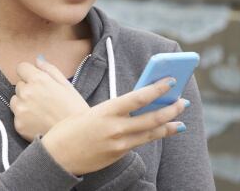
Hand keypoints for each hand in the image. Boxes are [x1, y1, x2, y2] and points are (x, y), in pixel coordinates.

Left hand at [9, 57, 88, 140]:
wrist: (77, 138)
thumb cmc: (75, 110)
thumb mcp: (67, 85)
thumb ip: (50, 70)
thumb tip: (37, 60)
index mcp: (38, 80)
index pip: (21, 67)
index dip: (29, 73)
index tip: (35, 80)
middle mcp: (26, 93)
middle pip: (19, 85)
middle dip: (29, 89)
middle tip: (44, 100)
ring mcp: (20, 109)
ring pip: (15, 100)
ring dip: (23, 103)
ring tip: (41, 112)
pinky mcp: (18, 124)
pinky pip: (16, 116)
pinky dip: (24, 118)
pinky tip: (39, 122)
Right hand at [41, 77, 187, 175]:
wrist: (56, 157)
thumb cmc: (68, 130)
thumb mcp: (88, 113)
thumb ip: (112, 109)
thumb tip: (134, 102)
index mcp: (105, 112)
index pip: (137, 98)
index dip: (157, 89)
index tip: (170, 82)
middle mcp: (115, 128)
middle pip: (151, 118)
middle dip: (170, 109)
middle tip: (182, 102)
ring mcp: (119, 144)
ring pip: (151, 133)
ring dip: (168, 125)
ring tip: (180, 121)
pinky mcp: (119, 155)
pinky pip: (139, 143)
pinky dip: (152, 136)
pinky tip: (161, 133)